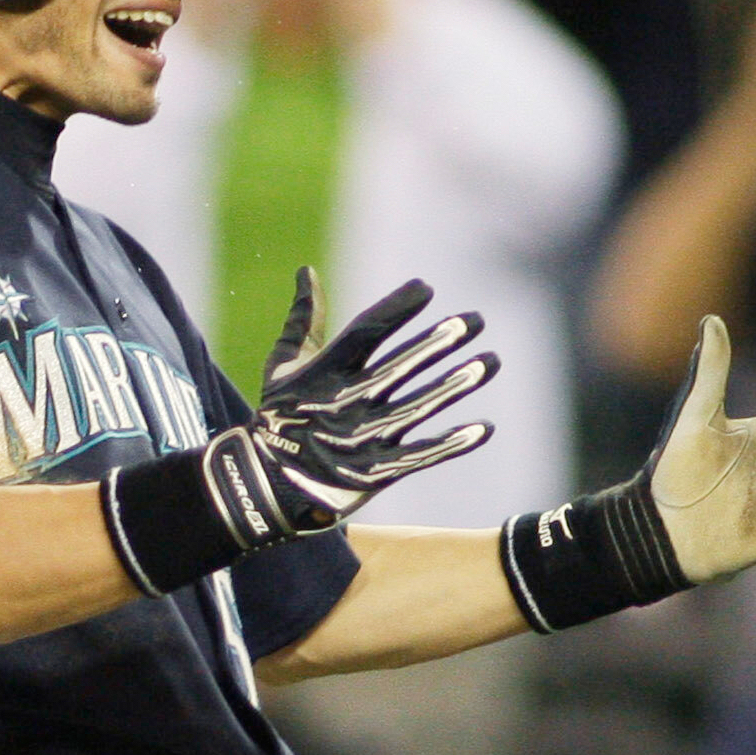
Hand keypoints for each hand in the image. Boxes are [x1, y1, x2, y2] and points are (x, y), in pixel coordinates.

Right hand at [201, 268, 497, 545]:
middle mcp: (346, 403)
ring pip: (418, 408)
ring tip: (490, 362)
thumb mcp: (283, 366)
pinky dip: (452, 443)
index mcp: (324, 373)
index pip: (366, 331)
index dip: (397, 309)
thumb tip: (307, 270)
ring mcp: (363, 440)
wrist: (264, 484)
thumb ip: (302, 319)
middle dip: (439, 342)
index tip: (425, 289)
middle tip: (474, 320)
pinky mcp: (375, 474)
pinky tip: (483, 428)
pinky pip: (420, 456)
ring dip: (456, 385)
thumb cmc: (279, 417)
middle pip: (400, 367)